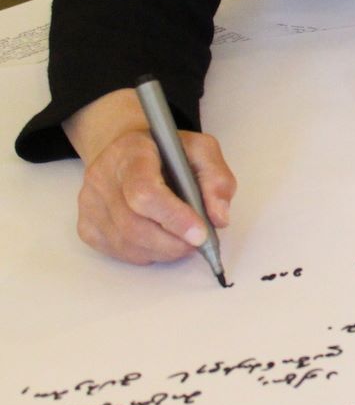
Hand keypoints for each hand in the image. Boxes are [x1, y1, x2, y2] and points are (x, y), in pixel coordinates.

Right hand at [64, 89, 234, 265]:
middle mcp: (102, 177)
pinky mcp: (86, 225)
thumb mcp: (201, 150)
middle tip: (198, 243)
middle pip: (133, 225)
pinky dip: (145, 254)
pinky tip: (159, 241)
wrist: (126, 151)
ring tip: (183, 241)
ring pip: (126, 243)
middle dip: (173, 242)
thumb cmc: (167, 152)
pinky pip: (117, 251)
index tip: (200, 234)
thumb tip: (219, 217)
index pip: (144, 192)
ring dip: (162, 251)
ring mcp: (89, 204)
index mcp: (132, 153)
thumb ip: (216, 178)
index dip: (173, 218)